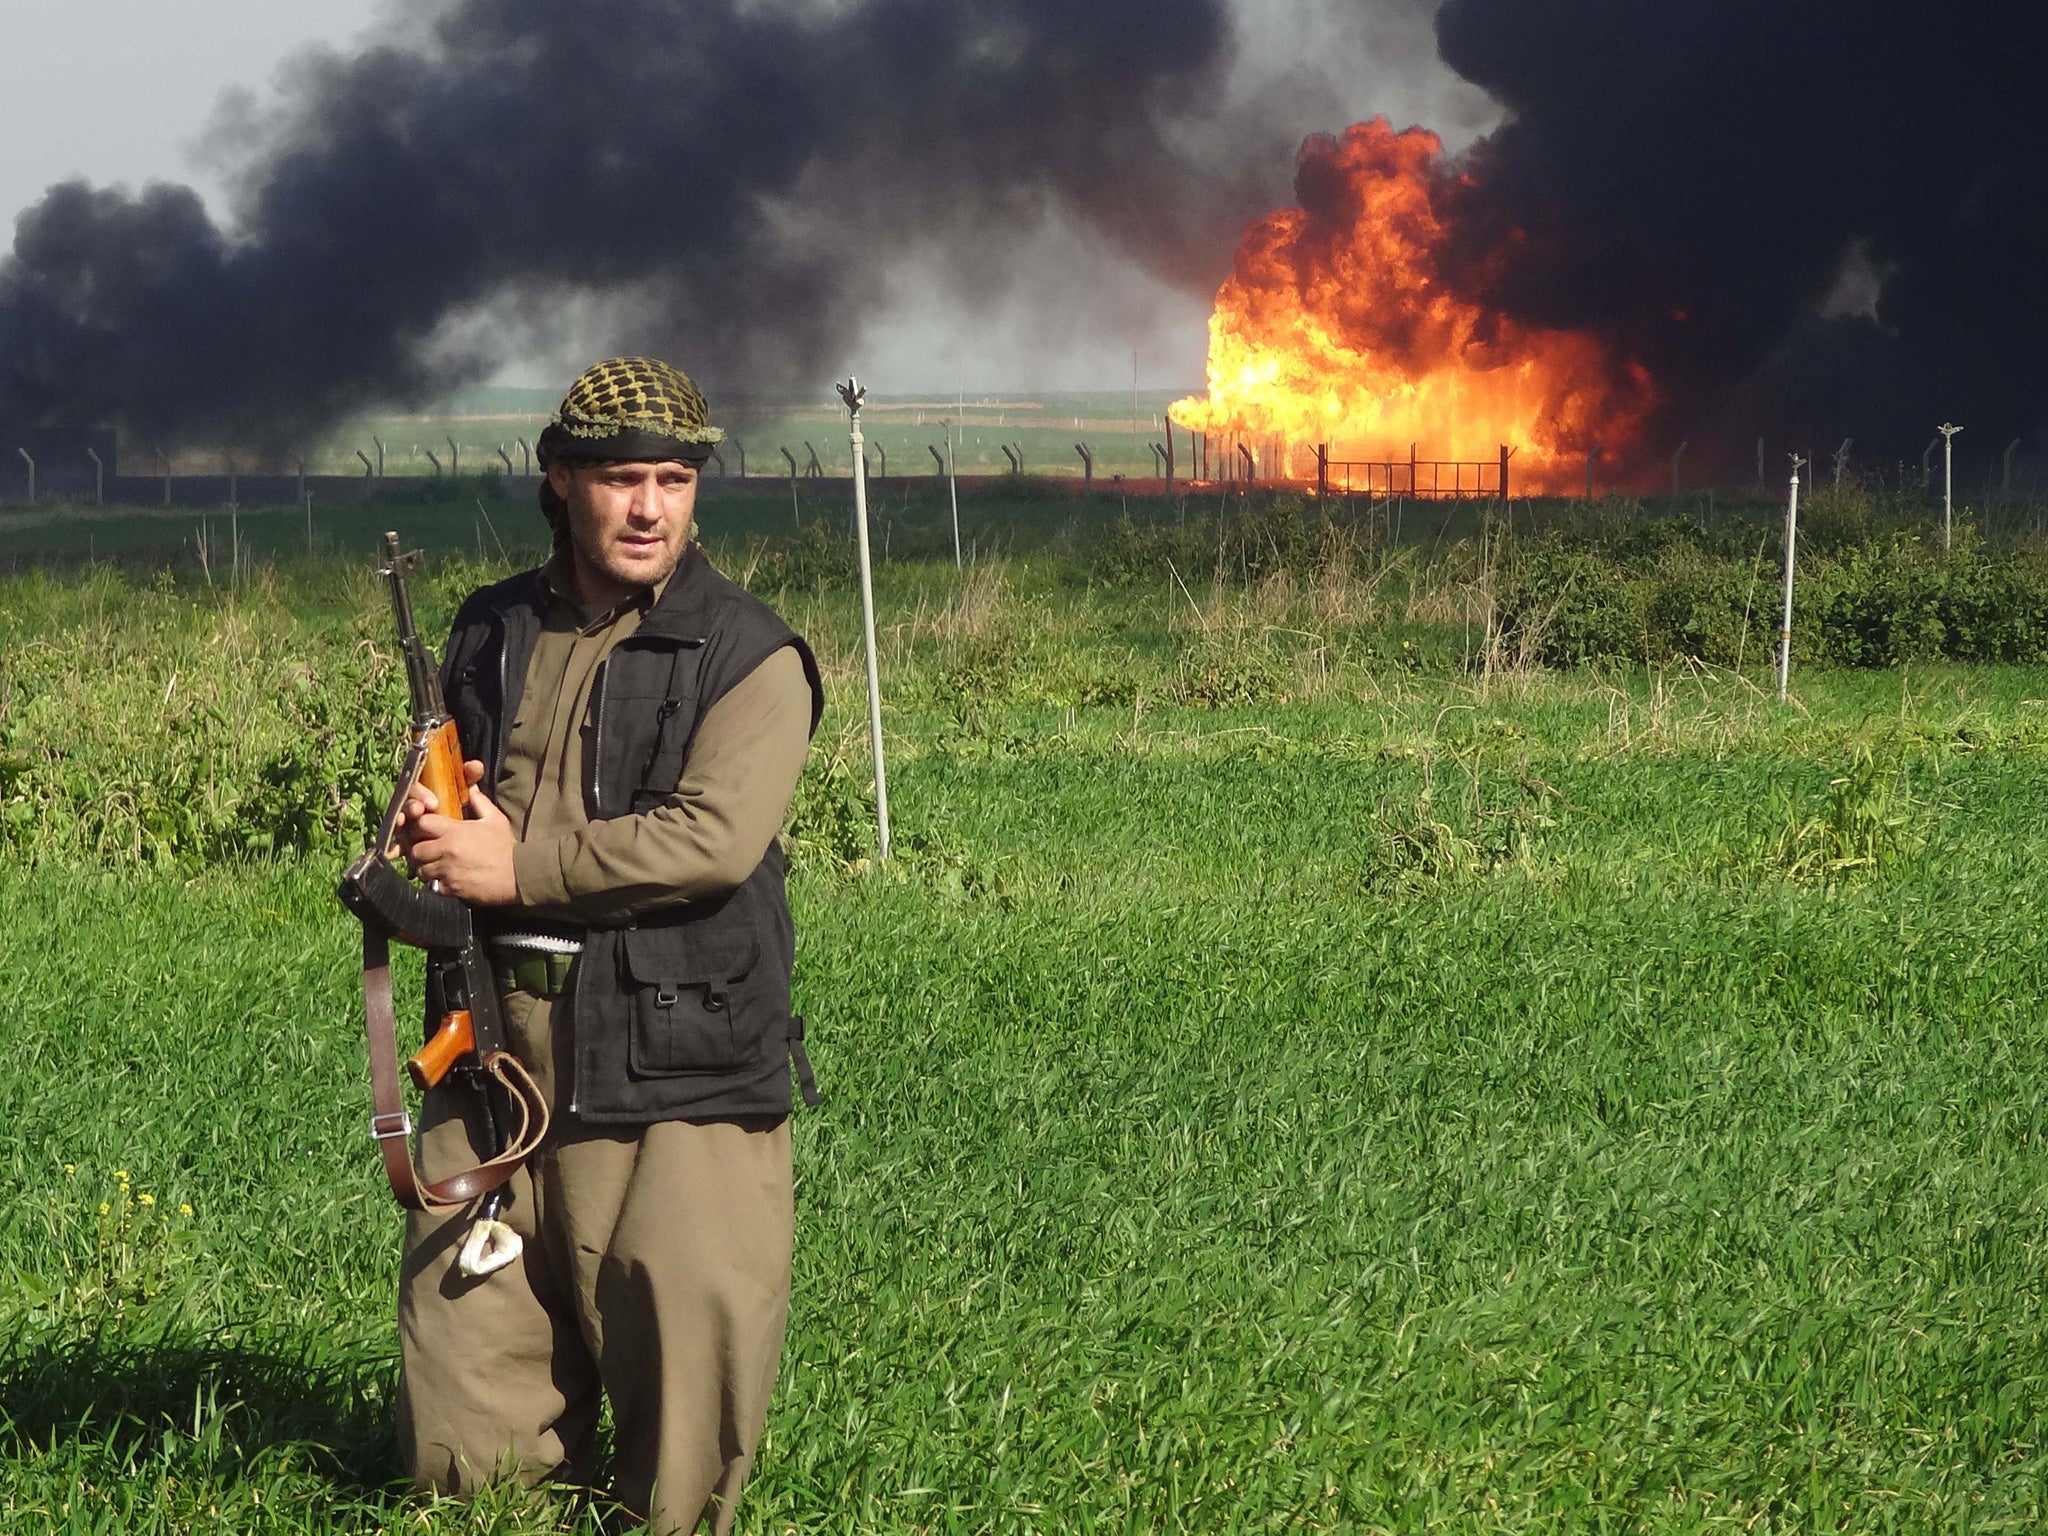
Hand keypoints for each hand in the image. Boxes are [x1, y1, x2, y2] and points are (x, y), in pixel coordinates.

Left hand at [404, 760, 519, 904]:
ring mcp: (448, 871)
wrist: (519, 875)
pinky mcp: (452, 888)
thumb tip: (472, 789)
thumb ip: (479, 803)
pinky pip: (433, 887)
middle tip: (430, 852)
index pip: (421, 823)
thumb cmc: (507, 847)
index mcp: (455, 831)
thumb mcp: (495, 820)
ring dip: (427, 868)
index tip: (426, 831)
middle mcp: (447, 850)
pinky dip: (438, 884)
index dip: (420, 826)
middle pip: (416, 850)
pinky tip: (449, 880)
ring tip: (438, 867)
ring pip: (421, 870)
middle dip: (420, 851)